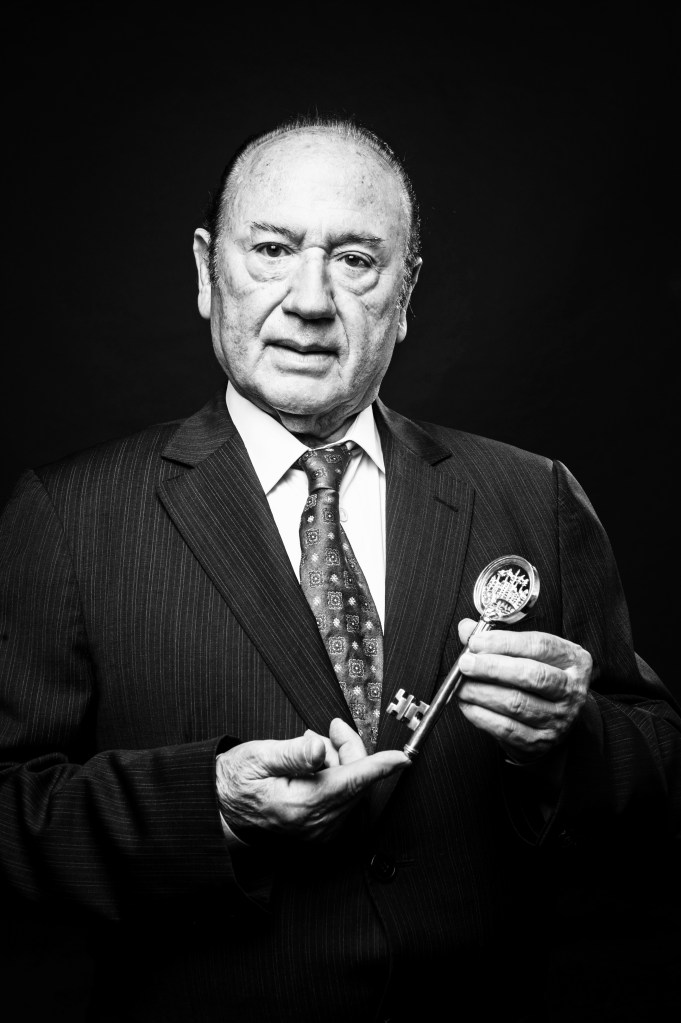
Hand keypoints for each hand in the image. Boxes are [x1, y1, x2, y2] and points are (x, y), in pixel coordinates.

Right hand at [216, 718, 408, 842]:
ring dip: (340, 763)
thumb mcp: (259, 756)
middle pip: (356, 780)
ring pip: (352, 788)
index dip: (379, 767)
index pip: (351, 782)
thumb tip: (321, 750)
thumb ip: (294, 753)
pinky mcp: (322, 829)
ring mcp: (321, 829)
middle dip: (348, 749)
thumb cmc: (237, 779)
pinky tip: (314, 769)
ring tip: (308, 752)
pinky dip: (336, 778)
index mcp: (303, 804)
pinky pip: (344, 798)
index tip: (402, 758)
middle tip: (328, 730)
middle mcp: (317, 822)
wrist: (222, 808)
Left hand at [455, 620, 591, 759]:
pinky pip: (506, 728)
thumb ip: (499, 641)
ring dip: (482, 692)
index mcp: (573, 660)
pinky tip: (468, 705)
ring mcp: (559, 718)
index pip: (539, 646)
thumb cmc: (539, 680)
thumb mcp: (529, 654)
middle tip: (465, 664)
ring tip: (462, 685)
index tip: (476, 642)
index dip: (504, 642)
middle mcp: (571, 689)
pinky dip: (481, 715)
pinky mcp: (541, 742)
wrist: (556, 722)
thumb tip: (466, 629)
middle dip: (492, 668)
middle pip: (531, 675)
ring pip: (516, 703)